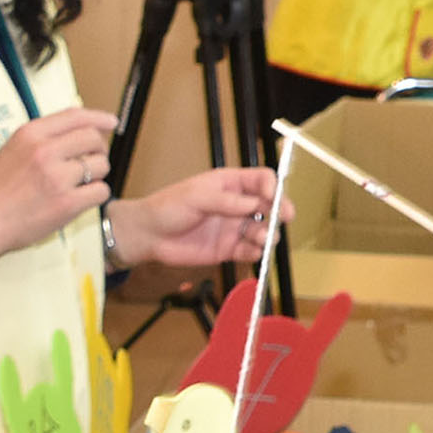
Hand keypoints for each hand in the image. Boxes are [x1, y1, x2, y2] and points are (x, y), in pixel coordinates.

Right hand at [0, 109, 118, 267]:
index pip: (75, 116)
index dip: (98, 118)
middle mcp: (44, 151)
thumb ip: (42, 136)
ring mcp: (57, 177)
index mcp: (30, 134)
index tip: (110, 122)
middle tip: (93, 161)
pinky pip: (101, 191)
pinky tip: (82, 199)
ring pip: (101, 165)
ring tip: (81, 183)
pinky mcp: (67, 203)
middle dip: (99, 149)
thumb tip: (79, 125)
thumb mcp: (12, 149)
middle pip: (93, 139)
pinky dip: (96, 195)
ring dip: (97, 174)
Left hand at [107, 167, 279, 268]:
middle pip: (269, 205)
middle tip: (283, 218)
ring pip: (263, 230)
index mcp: (230, 184)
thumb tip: (255, 204)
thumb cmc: (168, 208)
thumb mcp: (196, 197)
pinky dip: (256, 252)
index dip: (272, 186)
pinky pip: (250, 251)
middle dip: (279, 211)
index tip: (272, 196)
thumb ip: (226, 201)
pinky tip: (253, 251)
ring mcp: (234, 227)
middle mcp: (237, 205)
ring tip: (261, 238)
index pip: (262, 180)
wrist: (149, 236)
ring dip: (268, 234)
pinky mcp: (229, 249)